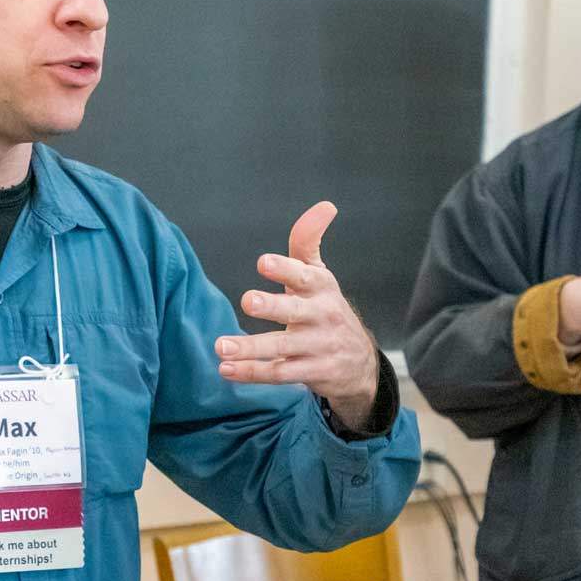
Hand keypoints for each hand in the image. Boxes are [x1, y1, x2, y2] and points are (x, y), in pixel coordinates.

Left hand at [216, 202, 382, 425]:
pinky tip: (227, 369)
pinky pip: (280, 374)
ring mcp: (318, 347)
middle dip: (272, 307)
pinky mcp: (312, 373)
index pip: (305, 275)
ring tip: (221, 347)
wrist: (360, 363)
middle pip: (295, 311)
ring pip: (282, 348)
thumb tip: (325, 206)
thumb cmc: (326, 311)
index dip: (285, 268)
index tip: (264, 262)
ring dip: (251, 347)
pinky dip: (252, 373)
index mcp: (321, 287)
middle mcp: (322, 316)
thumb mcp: (321, 277)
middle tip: (248, 301)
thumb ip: (308, 243)